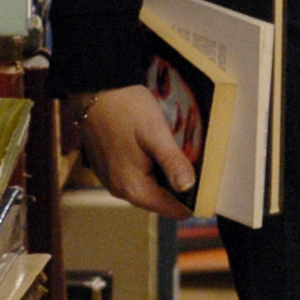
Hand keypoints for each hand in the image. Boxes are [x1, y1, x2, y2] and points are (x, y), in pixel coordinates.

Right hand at [76, 84, 195, 218]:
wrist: (93, 90)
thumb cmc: (125, 108)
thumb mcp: (155, 133)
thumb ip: (172, 162)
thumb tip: (189, 188)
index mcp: (133, 187)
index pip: (172, 210)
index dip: (191, 199)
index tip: (206, 182)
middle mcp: (120, 190)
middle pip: (161, 199)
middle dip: (178, 184)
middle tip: (191, 159)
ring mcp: (111, 180)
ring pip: (149, 187)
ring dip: (164, 173)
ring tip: (174, 151)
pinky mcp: (108, 169)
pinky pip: (136, 176)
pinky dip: (149, 166)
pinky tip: (154, 147)